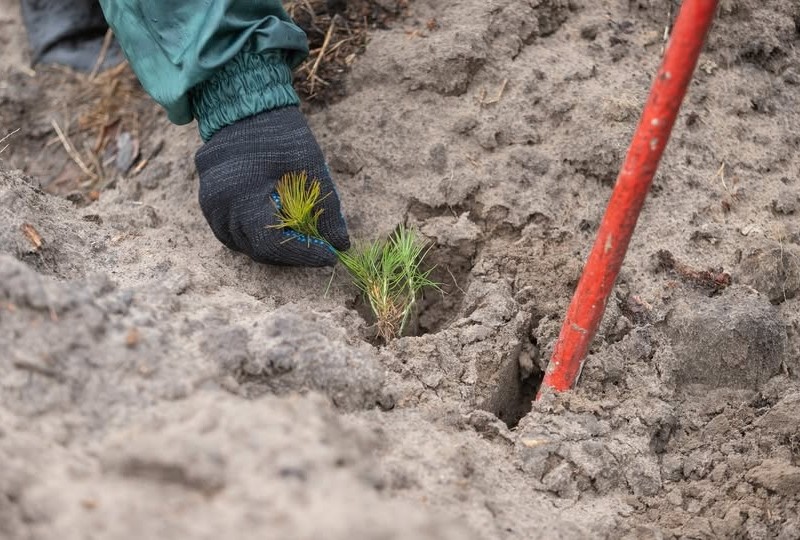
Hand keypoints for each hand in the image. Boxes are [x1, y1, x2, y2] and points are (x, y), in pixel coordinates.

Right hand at [195, 106, 349, 265]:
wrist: (245, 107)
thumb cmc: (280, 133)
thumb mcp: (311, 166)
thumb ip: (326, 208)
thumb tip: (341, 244)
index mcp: (242, 194)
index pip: (273, 243)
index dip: (304, 254)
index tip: (330, 257)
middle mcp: (219, 205)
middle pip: (257, 250)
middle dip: (291, 254)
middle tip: (318, 249)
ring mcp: (209, 204)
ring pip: (241, 245)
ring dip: (271, 249)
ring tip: (298, 240)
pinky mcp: (207, 202)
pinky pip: (229, 232)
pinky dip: (252, 237)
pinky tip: (275, 229)